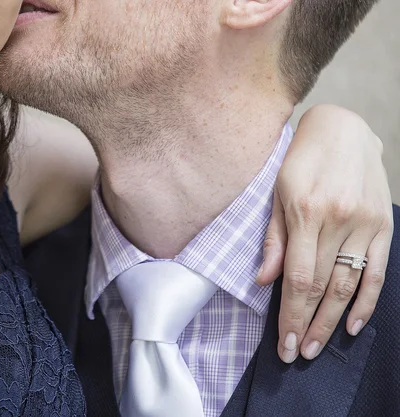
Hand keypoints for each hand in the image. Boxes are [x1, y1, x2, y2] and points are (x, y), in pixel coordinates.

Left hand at [257, 105, 393, 362]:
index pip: (298, 277)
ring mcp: (365, 224)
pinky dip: (367, 300)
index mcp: (306, 213)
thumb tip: (263, 281)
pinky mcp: (383, 224)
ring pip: (349, 284)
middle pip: (323, 286)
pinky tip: (355, 324)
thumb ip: (273, 239)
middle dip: (309, 324)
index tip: (283, 342)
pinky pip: (377, 270)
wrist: (343, 129)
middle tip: (297, 353)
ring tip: (318, 345)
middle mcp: (338, 221)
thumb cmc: (300, 161)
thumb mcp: (277, 193)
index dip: (291, 314)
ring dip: (333, 320)